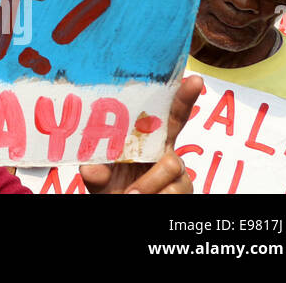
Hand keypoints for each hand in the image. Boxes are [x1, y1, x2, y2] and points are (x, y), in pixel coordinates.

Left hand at [80, 75, 201, 193]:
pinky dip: (156, 195)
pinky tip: (145, 198)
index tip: (191, 76)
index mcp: (144, 139)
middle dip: (186, 98)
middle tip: (194, 80)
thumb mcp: (98, 177)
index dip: (176, 96)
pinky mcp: (183, 188)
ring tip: (131, 194)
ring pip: (171, 164)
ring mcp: (177, 170)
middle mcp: (164, 149)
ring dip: (148, 182)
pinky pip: (174, 189)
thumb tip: (91, 171)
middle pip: (179, 121)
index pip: (159, 114)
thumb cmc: (111, 187)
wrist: (119, 208)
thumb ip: (95, 172)